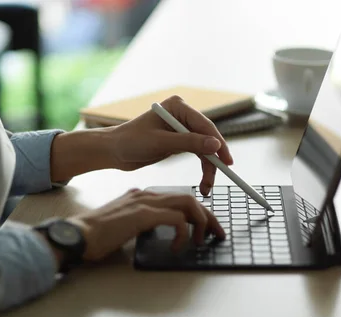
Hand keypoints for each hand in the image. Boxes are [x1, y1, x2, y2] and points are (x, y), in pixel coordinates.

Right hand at [67, 188, 225, 260]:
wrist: (77, 235)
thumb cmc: (96, 235)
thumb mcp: (124, 225)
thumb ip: (141, 222)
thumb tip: (158, 230)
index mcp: (142, 196)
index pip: (179, 198)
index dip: (198, 213)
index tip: (207, 228)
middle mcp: (146, 195)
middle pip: (189, 198)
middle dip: (208, 217)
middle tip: (217, 234)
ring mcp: (145, 203)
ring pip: (188, 204)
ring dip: (201, 223)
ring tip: (200, 241)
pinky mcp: (143, 215)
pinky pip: (177, 220)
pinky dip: (183, 234)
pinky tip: (177, 247)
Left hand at [110, 95, 233, 194]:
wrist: (113, 152)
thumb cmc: (130, 141)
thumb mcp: (160, 143)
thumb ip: (189, 143)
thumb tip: (216, 145)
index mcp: (178, 106)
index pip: (204, 125)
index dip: (218, 143)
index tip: (227, 160)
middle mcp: (182, 115)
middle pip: (208, 138)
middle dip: (214, 159)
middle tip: (220, 177)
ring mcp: (182, 128)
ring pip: (205, 149)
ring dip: (208, 168)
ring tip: (207, 186)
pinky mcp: (179, 141)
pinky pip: (197, 154)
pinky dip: (202, 168)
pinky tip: (204, 182)